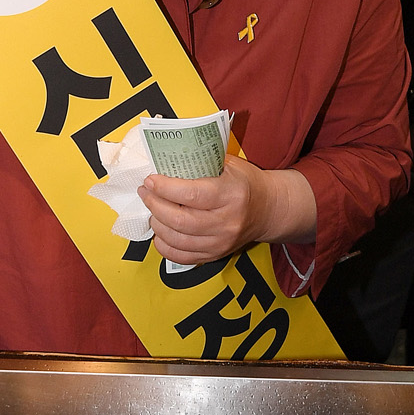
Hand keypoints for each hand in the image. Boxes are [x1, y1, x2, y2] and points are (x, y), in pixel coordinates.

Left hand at [140, 156, 316, 266]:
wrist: (268, 209)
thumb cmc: (246, 183)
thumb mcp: (230, 164)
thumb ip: (201, 161)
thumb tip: (166, 158)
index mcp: (231, 195)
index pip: (192, 195)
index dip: (165, 188)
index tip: (150, 180)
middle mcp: (227, 222)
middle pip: (180, 220)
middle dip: (155, 205)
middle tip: (145, 192)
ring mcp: (221, 242)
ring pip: (177, 239)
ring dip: (157, 223)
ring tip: (152, 209)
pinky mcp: (215, 255)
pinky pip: (181, 256)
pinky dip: (164, 245)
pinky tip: (160, 231)